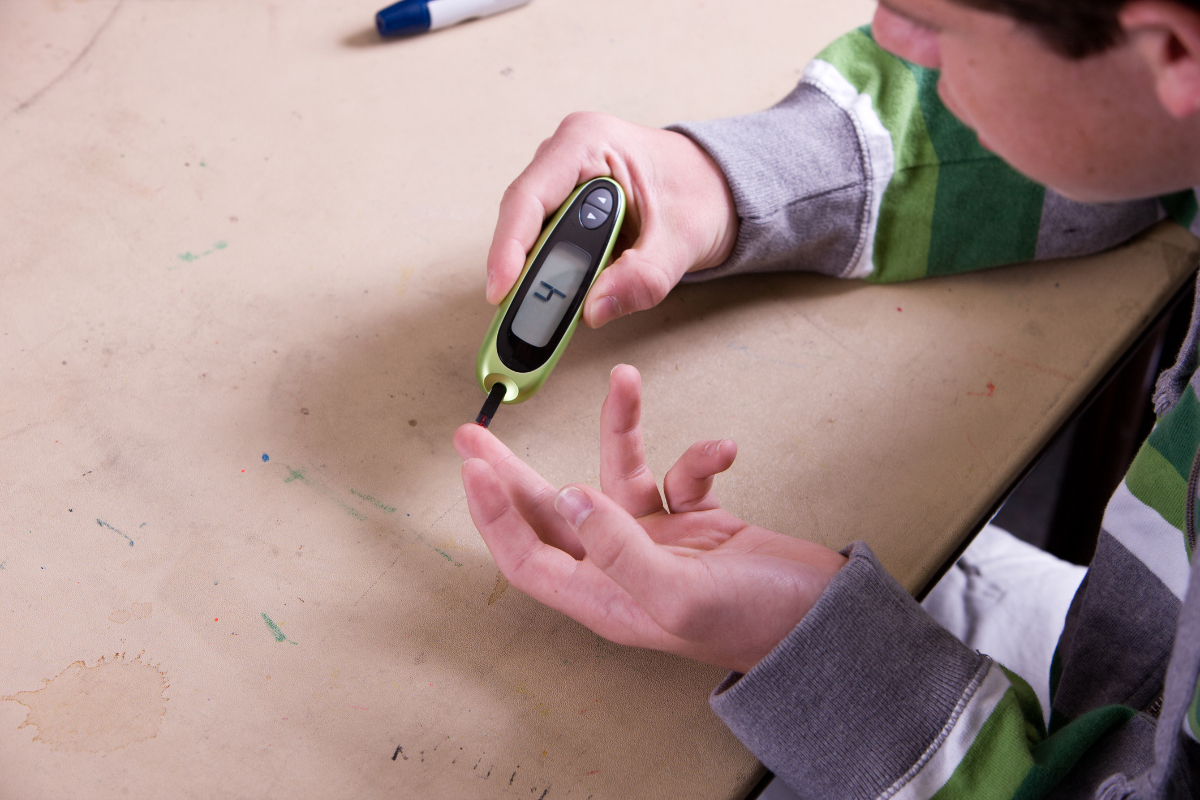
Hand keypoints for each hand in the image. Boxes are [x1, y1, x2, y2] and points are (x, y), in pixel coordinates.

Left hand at [454, 365, 845, 673]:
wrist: (828, 620)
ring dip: (621, 429)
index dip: (494, 515)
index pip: (527, 556)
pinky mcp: (696, 522)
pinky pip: (680, 475)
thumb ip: (621, 550)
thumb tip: (570, 498)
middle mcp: (621, 568)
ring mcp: (657, 542)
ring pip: (618, 475)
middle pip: (550, 513)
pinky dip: (699, 457)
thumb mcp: (682, 593)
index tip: (472, 467)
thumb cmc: (758, 624)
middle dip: (512, 471)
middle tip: (474, 433)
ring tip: (625, 381)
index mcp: (605, 598)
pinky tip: (721, 453)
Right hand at [486, 112, 738, 327]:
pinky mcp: (565, 202)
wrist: (717, 188)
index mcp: (590, 142)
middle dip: (516, 269)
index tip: (500, 290)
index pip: (530, 196)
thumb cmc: (701, 195)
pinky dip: (543, 272)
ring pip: (527, 231)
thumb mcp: (682, 240)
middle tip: (515, 317)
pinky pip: (542, 239)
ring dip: (528, 274)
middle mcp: (565, 154)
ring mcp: (561, 177)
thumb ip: (642, 277)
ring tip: (532, 316)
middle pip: (521, 217)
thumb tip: (593, 310)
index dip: (509, 246)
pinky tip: (549, 300)